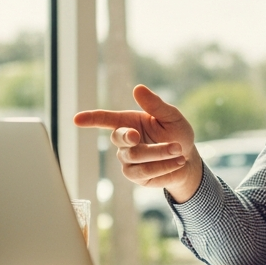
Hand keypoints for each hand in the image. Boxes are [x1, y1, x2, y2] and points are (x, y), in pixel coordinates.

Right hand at [73, 85, 203, 202]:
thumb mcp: (171, 116)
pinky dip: (164, 166)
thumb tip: (138, 88)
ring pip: (135, 157)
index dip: (91, 119)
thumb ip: (155, 104)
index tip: (77, 119)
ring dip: (159, 152)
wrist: (188, 159)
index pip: (105, 119)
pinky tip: (178, 161)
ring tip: (178, 149)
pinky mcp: (135, 176)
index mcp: (129, 122)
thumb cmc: (177, 133)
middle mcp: (124, 141)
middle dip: (129, 136)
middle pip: (119, 138)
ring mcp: (127, 160)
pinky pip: (145, 171)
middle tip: (137, 135)